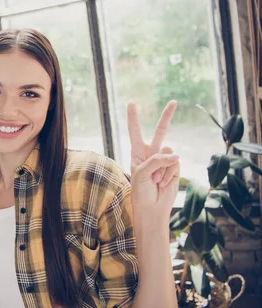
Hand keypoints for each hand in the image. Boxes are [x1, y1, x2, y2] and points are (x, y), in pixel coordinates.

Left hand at [128, 101, 180, 220]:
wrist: (152, 208)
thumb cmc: (141, 191)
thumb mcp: (141, 173)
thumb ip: (156, 161)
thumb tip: (176, 155)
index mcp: (137, 152)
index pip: (135, 131)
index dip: (133, 118)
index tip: (132, 102)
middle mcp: (151, 153)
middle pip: (161, 131)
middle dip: (167, 116)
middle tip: (173, 101)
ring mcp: (165, 160)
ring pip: (169, 153)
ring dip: (162, 169)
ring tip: (155, 181)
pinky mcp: (175, 168)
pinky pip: (175, 165)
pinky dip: (169, 175)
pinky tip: (164, 183)